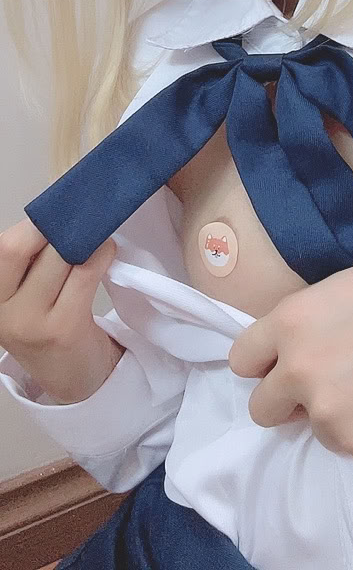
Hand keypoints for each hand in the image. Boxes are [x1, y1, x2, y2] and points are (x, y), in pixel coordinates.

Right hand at [0, 218, 123, 402]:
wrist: (72, 377)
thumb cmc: (48, 323)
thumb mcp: (25, 293)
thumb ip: (30, 259)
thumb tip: (60, 209)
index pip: (3, 249)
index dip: (31, 225)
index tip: (56, 210)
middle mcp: (1, 312)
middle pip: (22, 247)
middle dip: (55, 225)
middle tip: (80, 215)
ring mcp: (30, 323)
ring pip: (59, 256)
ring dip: (85, 237)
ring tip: (97, 232)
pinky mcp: (63, 328)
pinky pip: (85, 273)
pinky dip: (101, 253)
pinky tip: (107, 252)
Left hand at [229, 256, 352, 462]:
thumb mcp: (335, 290)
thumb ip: (301, 323)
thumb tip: (289, 351)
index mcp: (288, 324)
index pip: (242, 359)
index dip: (263, 363)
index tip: (281, 365)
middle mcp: (297, 371)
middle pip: (261, 407)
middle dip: (287, 399)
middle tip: (326, 384)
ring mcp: (327, 413)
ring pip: (312, 429)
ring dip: (333, 416)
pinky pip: (350, 447)